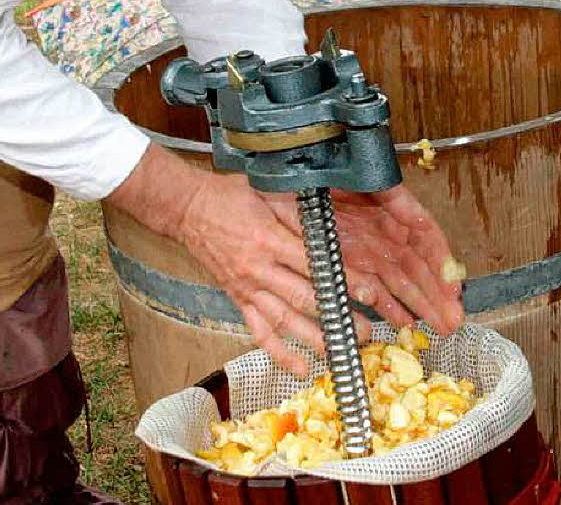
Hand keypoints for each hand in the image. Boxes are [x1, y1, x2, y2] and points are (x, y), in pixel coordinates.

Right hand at [179, 172, 463, 374]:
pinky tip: (301, 368)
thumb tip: (332, 224)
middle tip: (365, 332)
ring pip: (284, 322)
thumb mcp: (267, 191)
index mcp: (270, 239)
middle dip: (337, 318)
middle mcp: (260, 269)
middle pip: (305, 299)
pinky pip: (259, 331)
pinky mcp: (238, 300)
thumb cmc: (230, 195)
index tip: (371, 292)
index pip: (315, 265)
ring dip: (314, 340)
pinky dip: (279, 353)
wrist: (189, 209)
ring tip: (342, 354)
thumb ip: (298, 210)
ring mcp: (247, 288)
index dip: (344, 280)